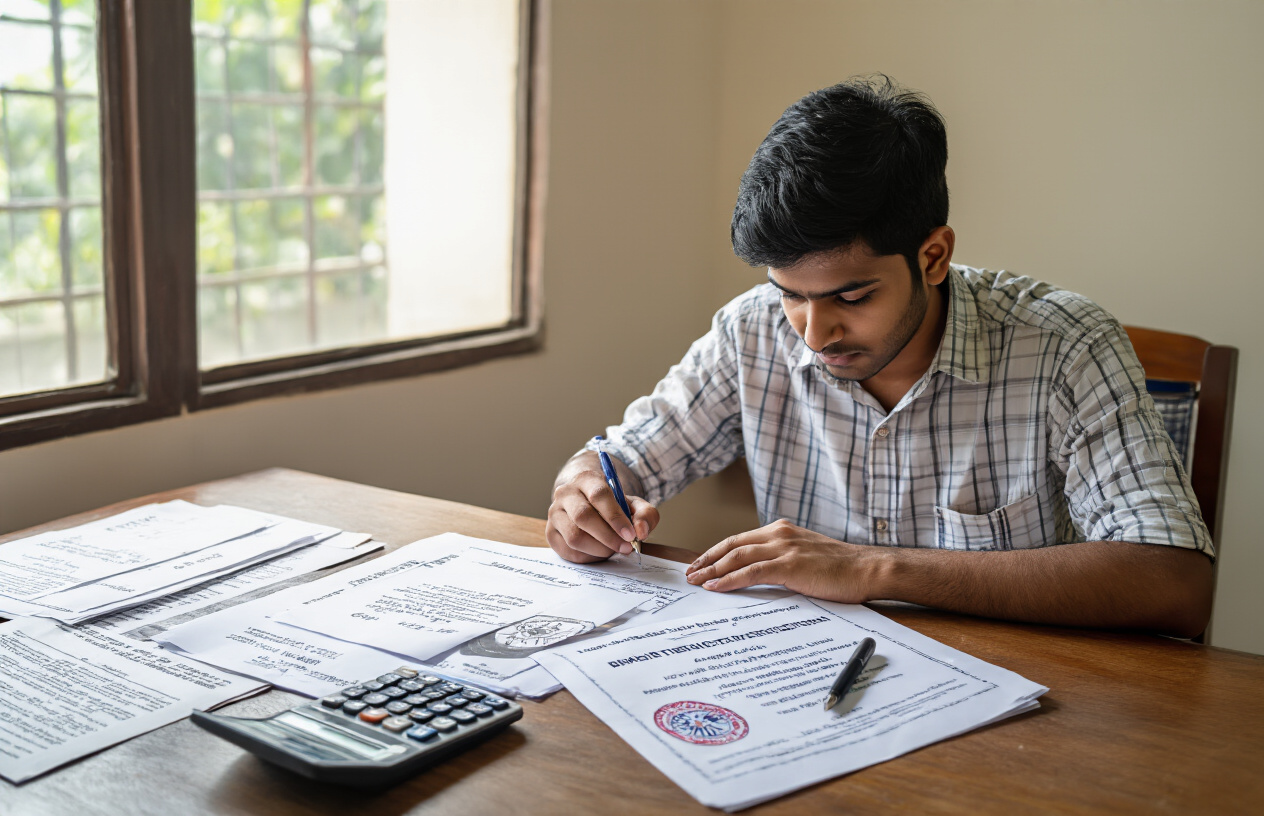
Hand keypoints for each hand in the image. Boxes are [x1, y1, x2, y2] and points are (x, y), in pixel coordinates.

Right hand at [546, 465, 659, 563]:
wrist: (589, 506)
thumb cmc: (613, 506)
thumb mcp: (634, 505)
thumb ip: (645, 514)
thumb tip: (641, 531)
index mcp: (586, 479)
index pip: (599, 495)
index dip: (616, 517)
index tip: (631, 534)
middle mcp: (565, 493)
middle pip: (583, 516)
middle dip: (608, 536)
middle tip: (626, 547)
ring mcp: (555, 513)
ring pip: (574, 536)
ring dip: (599, 548)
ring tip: (613, 549)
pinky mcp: (551, 533)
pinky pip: (569, 551)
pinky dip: (589, 556)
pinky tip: (599, 551)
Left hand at [684, 519, 882, 602]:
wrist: (867, 569)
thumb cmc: (841, 569)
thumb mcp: (806, 556)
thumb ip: (782, 559)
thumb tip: (758, 574)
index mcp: (782, 530)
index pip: (739, 539)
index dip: (716, 552)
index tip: (700, 563)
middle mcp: (780, 534)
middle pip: (732, 545)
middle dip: (707, 560)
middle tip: (689, 573)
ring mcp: (784, 548)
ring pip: (737, 557)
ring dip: (712, 570)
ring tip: (696, 582)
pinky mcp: (790, 565)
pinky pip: (751, 572)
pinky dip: (730, 580)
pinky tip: (716, 588)